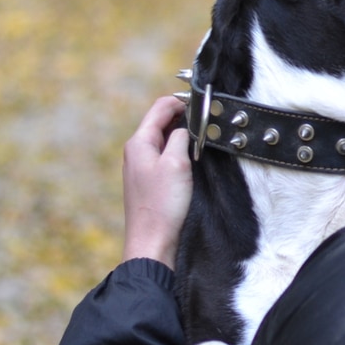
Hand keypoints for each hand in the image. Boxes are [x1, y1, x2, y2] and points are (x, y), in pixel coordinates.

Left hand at [122, 96, 192, 268]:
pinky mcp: (149, 180)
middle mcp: (137, 151)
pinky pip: (165, 156)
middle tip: (207, 125)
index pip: (160, 107)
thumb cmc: (163, 203)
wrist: (152, 241)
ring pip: (165, 139)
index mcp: (139, 142)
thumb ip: (181, 136)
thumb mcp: (177, 163)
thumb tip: (186, 125)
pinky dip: (179, 152)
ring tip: (202, 142)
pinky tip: (193, 161)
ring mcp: (141, 166)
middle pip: (162, 122)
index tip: (204, 106)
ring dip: (183, 137)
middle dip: (184, 119)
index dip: (182, 102)